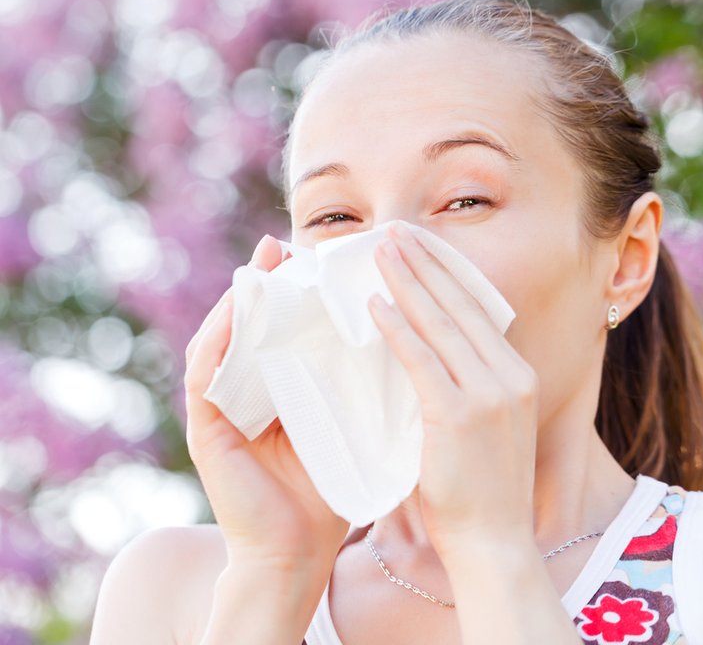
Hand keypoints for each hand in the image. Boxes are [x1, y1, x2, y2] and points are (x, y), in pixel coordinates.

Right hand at [183, 234, 349, 573]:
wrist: (300, 552)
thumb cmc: (332, 487)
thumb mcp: (349, 422)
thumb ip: (359, 384)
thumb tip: (401, 333)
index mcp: (279, 388)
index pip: (282, 329)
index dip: (295, 292)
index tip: (318, 257)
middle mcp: (246, 392)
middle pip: (249, 326)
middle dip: (263, 283)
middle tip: (281, 245)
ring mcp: (222, 410)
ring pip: (222, 341)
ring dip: (238, 301)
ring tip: (259, 265)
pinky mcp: (207, 431)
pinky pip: (205, 376)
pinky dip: (218, 341)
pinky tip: (235, 313)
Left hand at [367, 222, 539, 556]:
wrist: (494, 543)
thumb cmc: (480, 490)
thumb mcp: (486, 427)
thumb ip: (465, 387)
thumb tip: (429, 353)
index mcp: (517, 375)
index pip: (479, 310)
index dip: (447, 274)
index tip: (421, 247)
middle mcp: (510, 375)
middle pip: (461, 304)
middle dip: (426, 263)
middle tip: (395, 232)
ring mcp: (488, 394)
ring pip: (441, 323)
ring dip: (408, 282)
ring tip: (381, 251)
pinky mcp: (458, 415)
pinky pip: (421, 360)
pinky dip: (397, 329)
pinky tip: (375, 305)